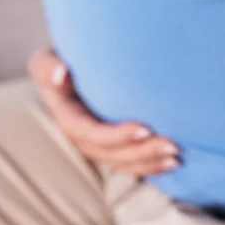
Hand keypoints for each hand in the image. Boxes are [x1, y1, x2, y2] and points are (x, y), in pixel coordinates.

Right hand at [28, 49, 179, 175]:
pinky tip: (173, 163)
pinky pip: (131, 164)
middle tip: (173, 146)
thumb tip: (60, 72)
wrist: (73, 68)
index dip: (117, 135)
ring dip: (151, 162)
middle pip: (113, 153)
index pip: (91, 133)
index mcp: (66, 117)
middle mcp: (80, 137)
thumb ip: (48, 65)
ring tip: (177, 157)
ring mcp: (96, 147)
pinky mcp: (111, 149)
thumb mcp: (48, 59)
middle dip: (143, 152)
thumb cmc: (63, 59)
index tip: (146, 128)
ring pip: (124, 162)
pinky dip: (152, 166)